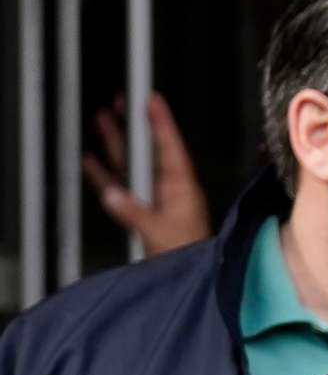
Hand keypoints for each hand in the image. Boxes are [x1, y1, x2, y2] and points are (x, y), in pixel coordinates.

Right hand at [80, 92, 210, 257]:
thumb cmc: (187, 253)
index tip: (153, 99)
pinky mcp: (140, 210)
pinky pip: (119, 187)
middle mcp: (168, 189)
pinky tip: (91, 160)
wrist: (190, 276)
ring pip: (131, 164)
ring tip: (102, 120)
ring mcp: (154, 198)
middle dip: (133, 125)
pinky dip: (105, 173)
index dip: (161, 122)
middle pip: (147, 150)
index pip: (170, 147)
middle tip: (121, 101)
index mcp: (181, 188)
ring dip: (116, 143)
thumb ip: (134, 212)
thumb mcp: (160, 232)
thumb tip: (112, 194)